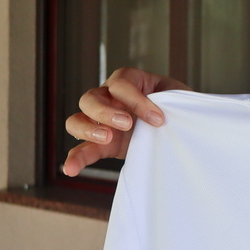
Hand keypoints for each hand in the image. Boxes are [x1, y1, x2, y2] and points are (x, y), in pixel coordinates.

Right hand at [61, 68, 189, 176]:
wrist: (178, 122)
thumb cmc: (176, 104)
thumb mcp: (178, 96)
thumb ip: (171, 99)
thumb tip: (171, 111)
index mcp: (129, 81)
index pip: (122, 84)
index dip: (137, 100)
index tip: (157, 118)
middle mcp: (109, 98)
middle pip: (90, 98)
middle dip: (106, 111)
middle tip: (127, 123)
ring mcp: (102, 121)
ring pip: (77, 120)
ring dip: (88, 129)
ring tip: (107, 138)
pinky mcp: (102, 144)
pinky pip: (82, 149)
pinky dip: (75, 158)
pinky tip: (71, 169)